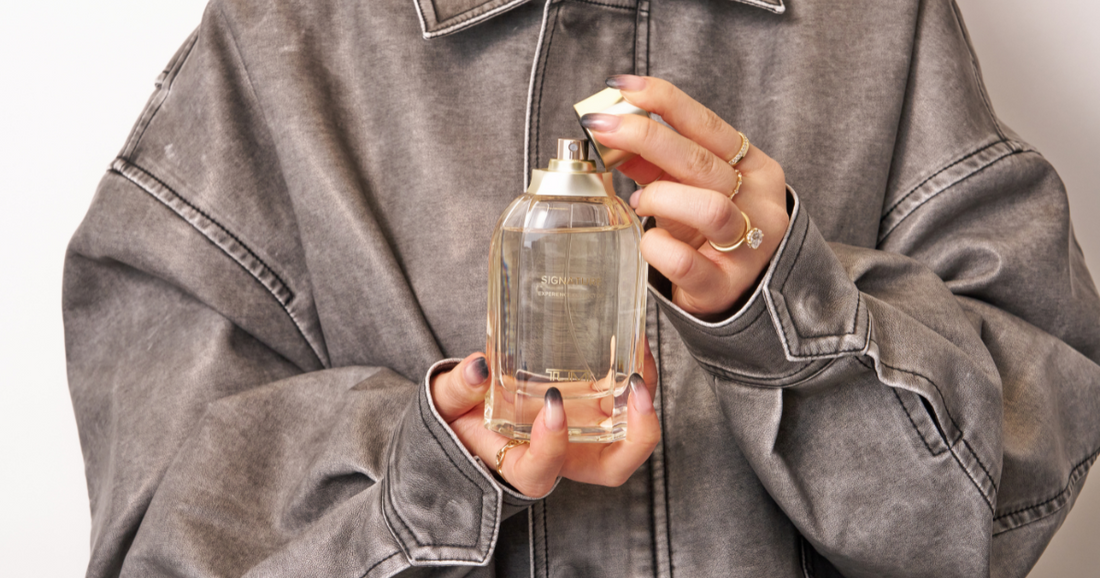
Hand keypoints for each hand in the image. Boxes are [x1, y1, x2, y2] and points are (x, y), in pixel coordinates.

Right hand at [430, 343, 659, 497]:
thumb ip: (457, 389)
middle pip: (613, 466)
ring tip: (640, 350)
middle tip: (636, 390)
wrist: (472, 405)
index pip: (542, 472)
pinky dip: (635, 371)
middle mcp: (564, 456)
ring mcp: (584, 433)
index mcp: (522, 465)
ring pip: (629, 431)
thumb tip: (478, 368)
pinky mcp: (593, 407)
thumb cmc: (460, 414)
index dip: (552, 447)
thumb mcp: (447, 402)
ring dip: (643, 398)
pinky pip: (624, 398)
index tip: (551, 404)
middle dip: (637, 434)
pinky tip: (633, 338)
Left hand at [581, 75, 788, 318]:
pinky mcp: (725, 285)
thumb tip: (615, 138)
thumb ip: (658, 165)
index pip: (708, 125)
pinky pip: (684, 260)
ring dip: (659, 198)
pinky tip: (650, 242)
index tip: (625, 88)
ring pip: (706, 208)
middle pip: (701, 161)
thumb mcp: (690, 190)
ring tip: (640, 203)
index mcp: (755, 168)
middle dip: (645, 138)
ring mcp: (749, 246)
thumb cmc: (712, 235)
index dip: (665, 102)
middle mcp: (760, 203)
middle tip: (604, 128)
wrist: (743, 295)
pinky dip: (656, 247)